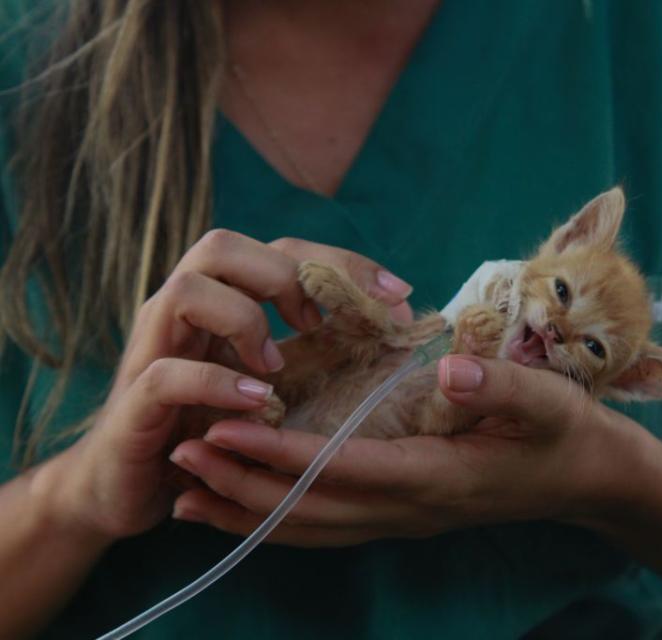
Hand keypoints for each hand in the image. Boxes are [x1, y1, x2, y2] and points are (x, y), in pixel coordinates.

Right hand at [37, 230, 413, 542]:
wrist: (127, 484)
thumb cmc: (210, 425)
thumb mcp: (268, 382)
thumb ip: (310, 352)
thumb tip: (387, 334)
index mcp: (221, 301)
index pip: (280, 251)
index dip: (340, 263)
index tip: (396, 294)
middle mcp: (181, 313)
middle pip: (222, 246)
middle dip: (287, 275)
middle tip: (322, 325)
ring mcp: (153, 351)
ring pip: (187, 290)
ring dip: (245, 320)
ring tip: (277, 367)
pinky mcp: (135, 404)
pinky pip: (168, 374)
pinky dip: (217, 383)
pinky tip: (259, 403)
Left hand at [168, 355, 618, 545]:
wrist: (587, 479)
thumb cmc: (566, 432)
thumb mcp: (547, 401)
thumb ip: (500, 387)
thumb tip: (449, 370)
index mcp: (437, 476)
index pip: (342, 469)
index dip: (282, 451)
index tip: (225, 425)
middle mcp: (410, 509)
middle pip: (311, 509)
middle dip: (242, 484)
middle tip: (179, 453)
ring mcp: (404, 520)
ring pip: (311, 529)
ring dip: (248, 512)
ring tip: (186, 492)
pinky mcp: (402, 514)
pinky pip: (327, 529)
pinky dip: (278, 523)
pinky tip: (244, 510)